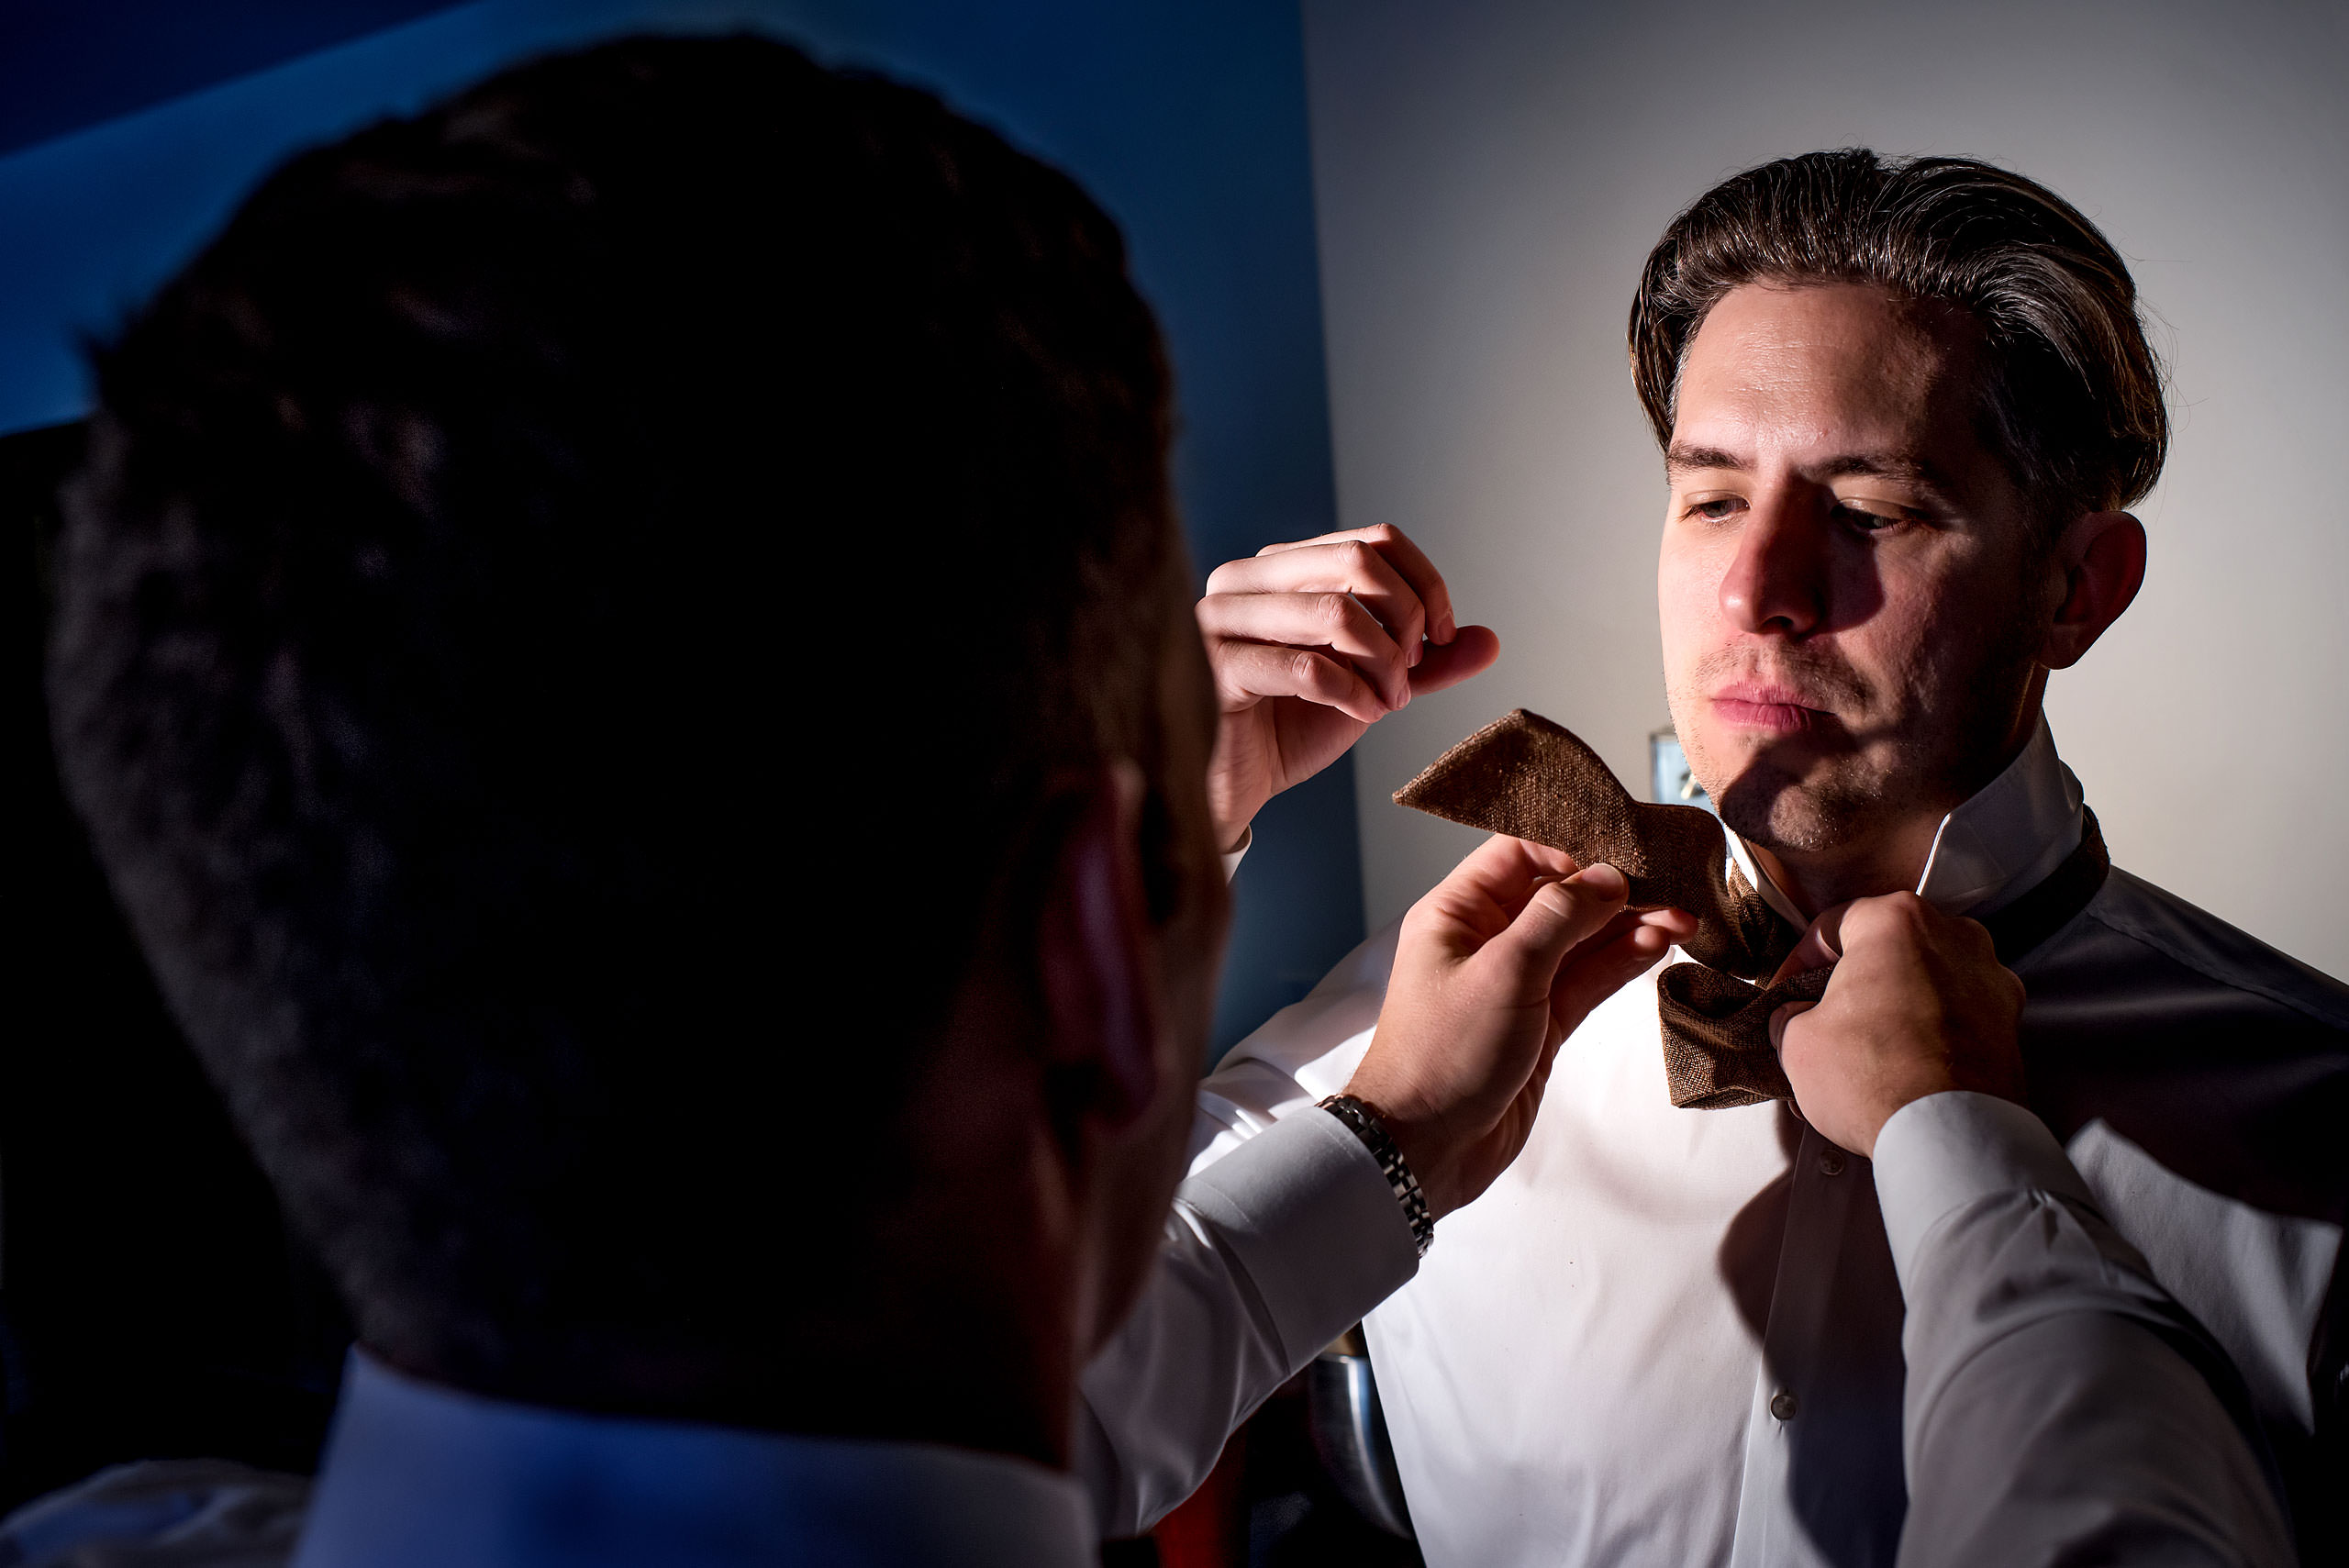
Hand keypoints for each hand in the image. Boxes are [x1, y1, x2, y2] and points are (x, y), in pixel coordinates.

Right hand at [1197, 524, 1498, 850]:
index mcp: (1282, 567)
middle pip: (1357, 559)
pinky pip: (1308, 668)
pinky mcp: (1216, 668)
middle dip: (1406, 617)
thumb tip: (1489, 641)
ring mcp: (1222, 618)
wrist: (1236, 784)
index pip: (1375, 539)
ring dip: (1383, 664)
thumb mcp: (1371, 686)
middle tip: (1413, 669)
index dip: (1424, 585)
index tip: (1441, 638)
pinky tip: (1362, 715)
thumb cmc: (1291, 727)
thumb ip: (1424, 663)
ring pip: (1336, 611)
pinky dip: (1353, 694)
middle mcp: (1245, 578)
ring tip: (1390, 702)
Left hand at [1344, 835, 1695, 1217]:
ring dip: (1630, 926)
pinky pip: (1587, 980)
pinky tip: (1658, 942)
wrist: (1426, 1146)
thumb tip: (1607, 877)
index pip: (1518, 855)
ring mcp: (1517, 984)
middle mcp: (1485, 941)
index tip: (1623, 855)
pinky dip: (1622, 962)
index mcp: (1456, 914)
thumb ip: (1560, 918)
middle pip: (1558, 896)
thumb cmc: (1444, 1054)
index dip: (1571, 850)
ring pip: (1581, 940)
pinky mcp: (1542, 1024)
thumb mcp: (1504, 972)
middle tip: (1672, 886)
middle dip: (1614, 890)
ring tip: (1684, 917)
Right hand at [1768, 893, 2026, 1156]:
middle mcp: (1954, 937)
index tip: (1790, 990)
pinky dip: (1936, 1032)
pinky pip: (1961, 1015)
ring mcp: (1991, 979)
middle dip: (1857, 980)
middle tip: (1829, 1016)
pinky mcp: (2012, 1023)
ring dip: (1900, 1003)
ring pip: (1929, 979)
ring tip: (1872, 1046)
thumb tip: (1797, 1019)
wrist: (1948, 1135)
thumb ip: (1793, 1015)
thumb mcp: (1797, 1042)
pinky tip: (1909, 1064)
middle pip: (1888, 946)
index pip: (1833, 924)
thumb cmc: (1878, 1077)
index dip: (1799, 961)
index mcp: (1897, 921)